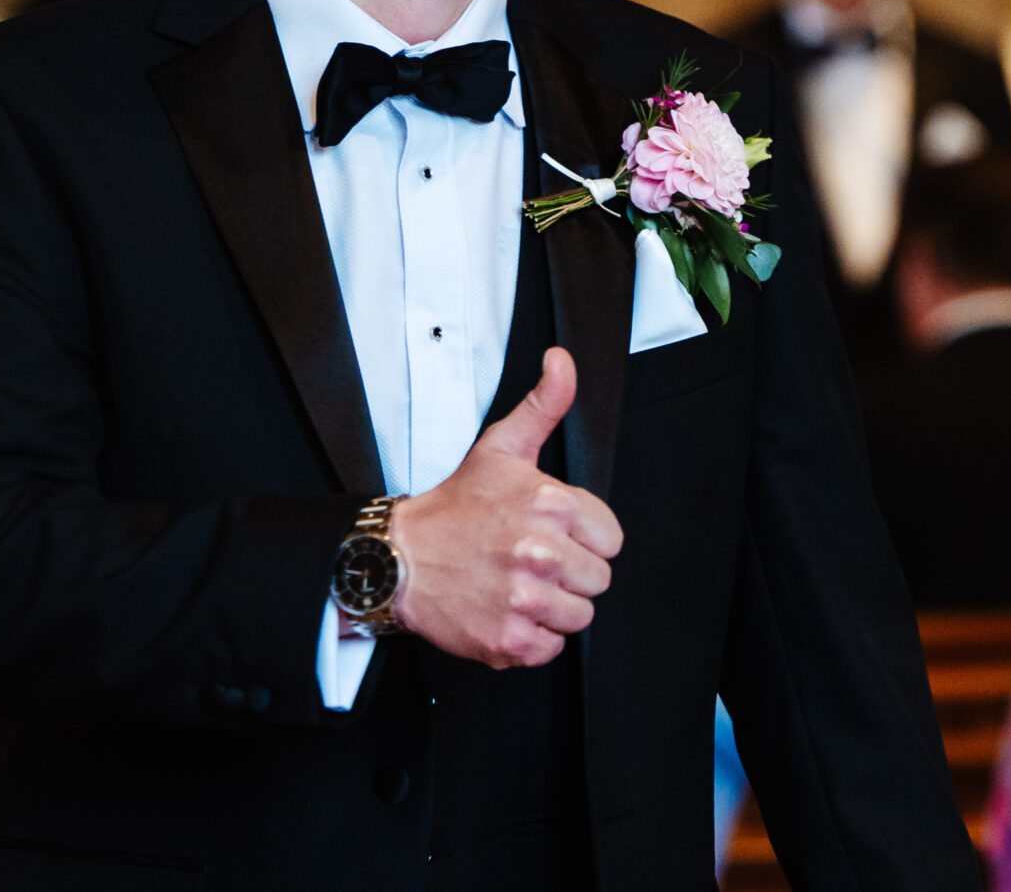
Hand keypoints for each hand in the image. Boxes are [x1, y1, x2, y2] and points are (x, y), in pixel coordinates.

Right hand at [388, 346, 622, 667]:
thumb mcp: (502, 447)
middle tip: (531, 560)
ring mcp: (525, 599)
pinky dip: (533, 637)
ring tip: (519, 584)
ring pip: (580, 616)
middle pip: (598, 580)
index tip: (553, 534)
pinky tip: (508, 610)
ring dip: (554, 606)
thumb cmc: (455, 507)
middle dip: (570, 572)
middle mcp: (541, 553)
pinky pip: (552, 648)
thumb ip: (545, 404)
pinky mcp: (509, 640)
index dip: (584, 538)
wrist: (399, 558)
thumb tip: (562, 362)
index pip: (611, 539)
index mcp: (551, 505)